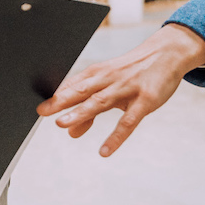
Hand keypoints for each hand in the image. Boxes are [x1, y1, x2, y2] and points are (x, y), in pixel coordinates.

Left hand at [37, 23, 204, 156]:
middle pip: (81, 90)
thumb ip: (89, 110)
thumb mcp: (110, 87)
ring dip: (81, 113)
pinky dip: (116, 136)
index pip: (73, 86)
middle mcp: (109, 79)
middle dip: (61, 101)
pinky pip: (128, 121)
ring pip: (100, 102)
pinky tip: (104, 150)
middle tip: (42, 112)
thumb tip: (70, 132)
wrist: (166, 54)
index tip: (38, 108)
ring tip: (64, 125)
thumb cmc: (133, 72)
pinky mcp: (145, 100)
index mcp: (98, 73)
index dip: (55, 96)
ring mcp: (127, 89)